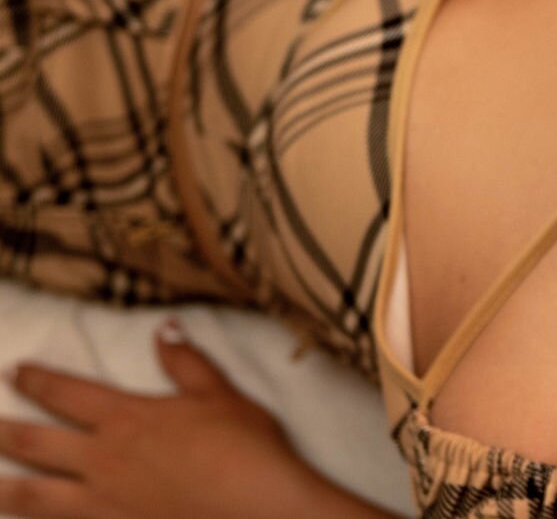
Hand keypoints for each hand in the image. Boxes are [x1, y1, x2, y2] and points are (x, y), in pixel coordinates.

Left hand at [0, 320, 391, 518]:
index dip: (37, 381)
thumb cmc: (244, 447)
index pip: (67, 394)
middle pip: (34, 445)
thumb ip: (188, 362)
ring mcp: (103, 503)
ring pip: (34, 498)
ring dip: (4, 490)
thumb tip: (165, 328)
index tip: (15, 372)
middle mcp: (102, 461)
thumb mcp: (220, 394)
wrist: (258, 508)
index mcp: (127, 419)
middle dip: (3, 434)